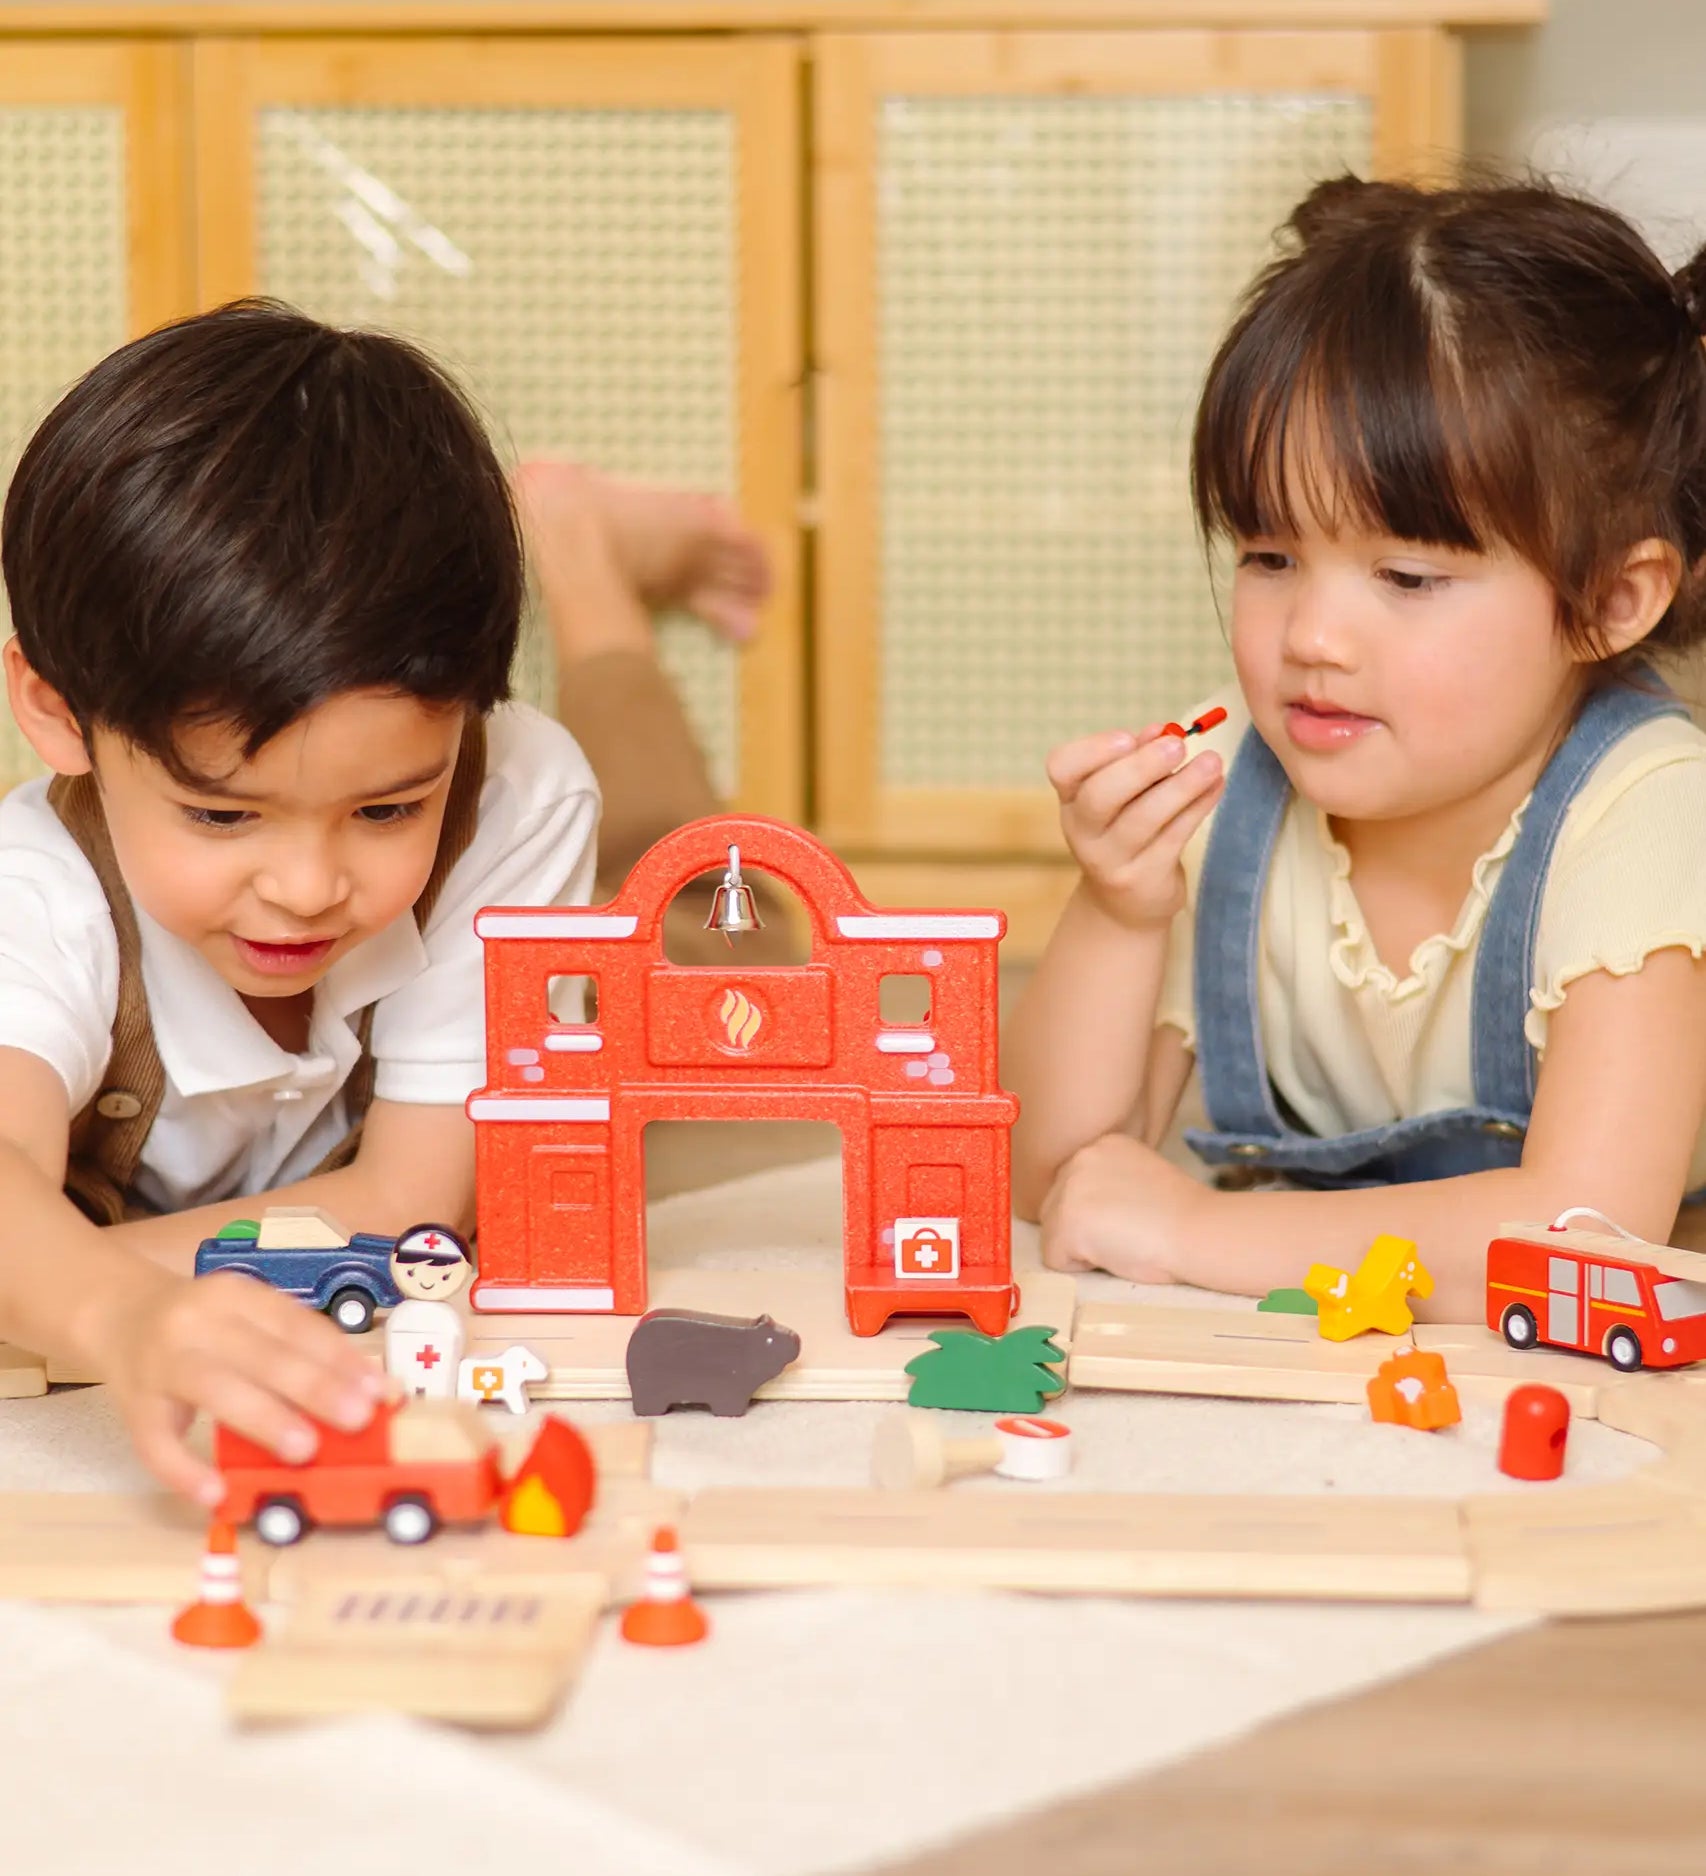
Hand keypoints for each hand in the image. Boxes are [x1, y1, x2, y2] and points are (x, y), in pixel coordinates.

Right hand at [83, 1266, 389, 1506]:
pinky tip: (216, 1493)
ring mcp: (160, 1362)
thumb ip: (298, 1349)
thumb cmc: (204, 1327)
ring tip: (304, 1449)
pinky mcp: (133, 1406)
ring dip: (264, 1419)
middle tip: (356, 1418)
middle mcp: (197, 1321)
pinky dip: (185, 1470)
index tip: (378, 1390)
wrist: (119, 1317)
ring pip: (215, 1388)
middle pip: (262, 1354)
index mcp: (236, 1295)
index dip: (340, 1357)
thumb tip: (369, 1391)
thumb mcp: (248, 1320)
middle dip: (314, 1387)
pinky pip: (156, 1443)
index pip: (296, 1324)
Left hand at [1039, 1132, 1206, 1282]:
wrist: (1199, 1230)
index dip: (1098, 1213)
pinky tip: (1114, 1254)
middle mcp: (1080, 1158)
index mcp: (1101, 1144)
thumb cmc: (1182, 1214)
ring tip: (1122, 1241)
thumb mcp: (1140, 1175)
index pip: (1073, 1188)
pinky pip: (1054, 1258)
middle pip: (1056, 1208)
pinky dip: (1080, 1267)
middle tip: (1128, 1232)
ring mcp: (1069, 1189)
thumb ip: (1110, 1181)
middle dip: (1084, 1229)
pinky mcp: (1066, 1223)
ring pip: (1052, 1233)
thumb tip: (1090, 1209)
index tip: (1130, 1217)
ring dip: (1081, 1247)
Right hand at [1047, 724, 1223, 930]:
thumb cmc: (1126, 830)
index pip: (1062, 767)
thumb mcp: (1124, 794)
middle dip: (1140, 767)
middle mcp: (1082, 831)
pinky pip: (1173, 838)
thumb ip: (1137, 760)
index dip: (1093, 750)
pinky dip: (1197, 808)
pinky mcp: (1142, 879)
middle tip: (1178, 745)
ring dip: (1180, 787)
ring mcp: (1109, 861)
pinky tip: (1216, 787)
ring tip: (1211, 763)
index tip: (1129, 737)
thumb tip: (1159, 731)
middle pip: (1099, 796)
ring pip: (1142, 820)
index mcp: (1071, 798)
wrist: (1124, 903)